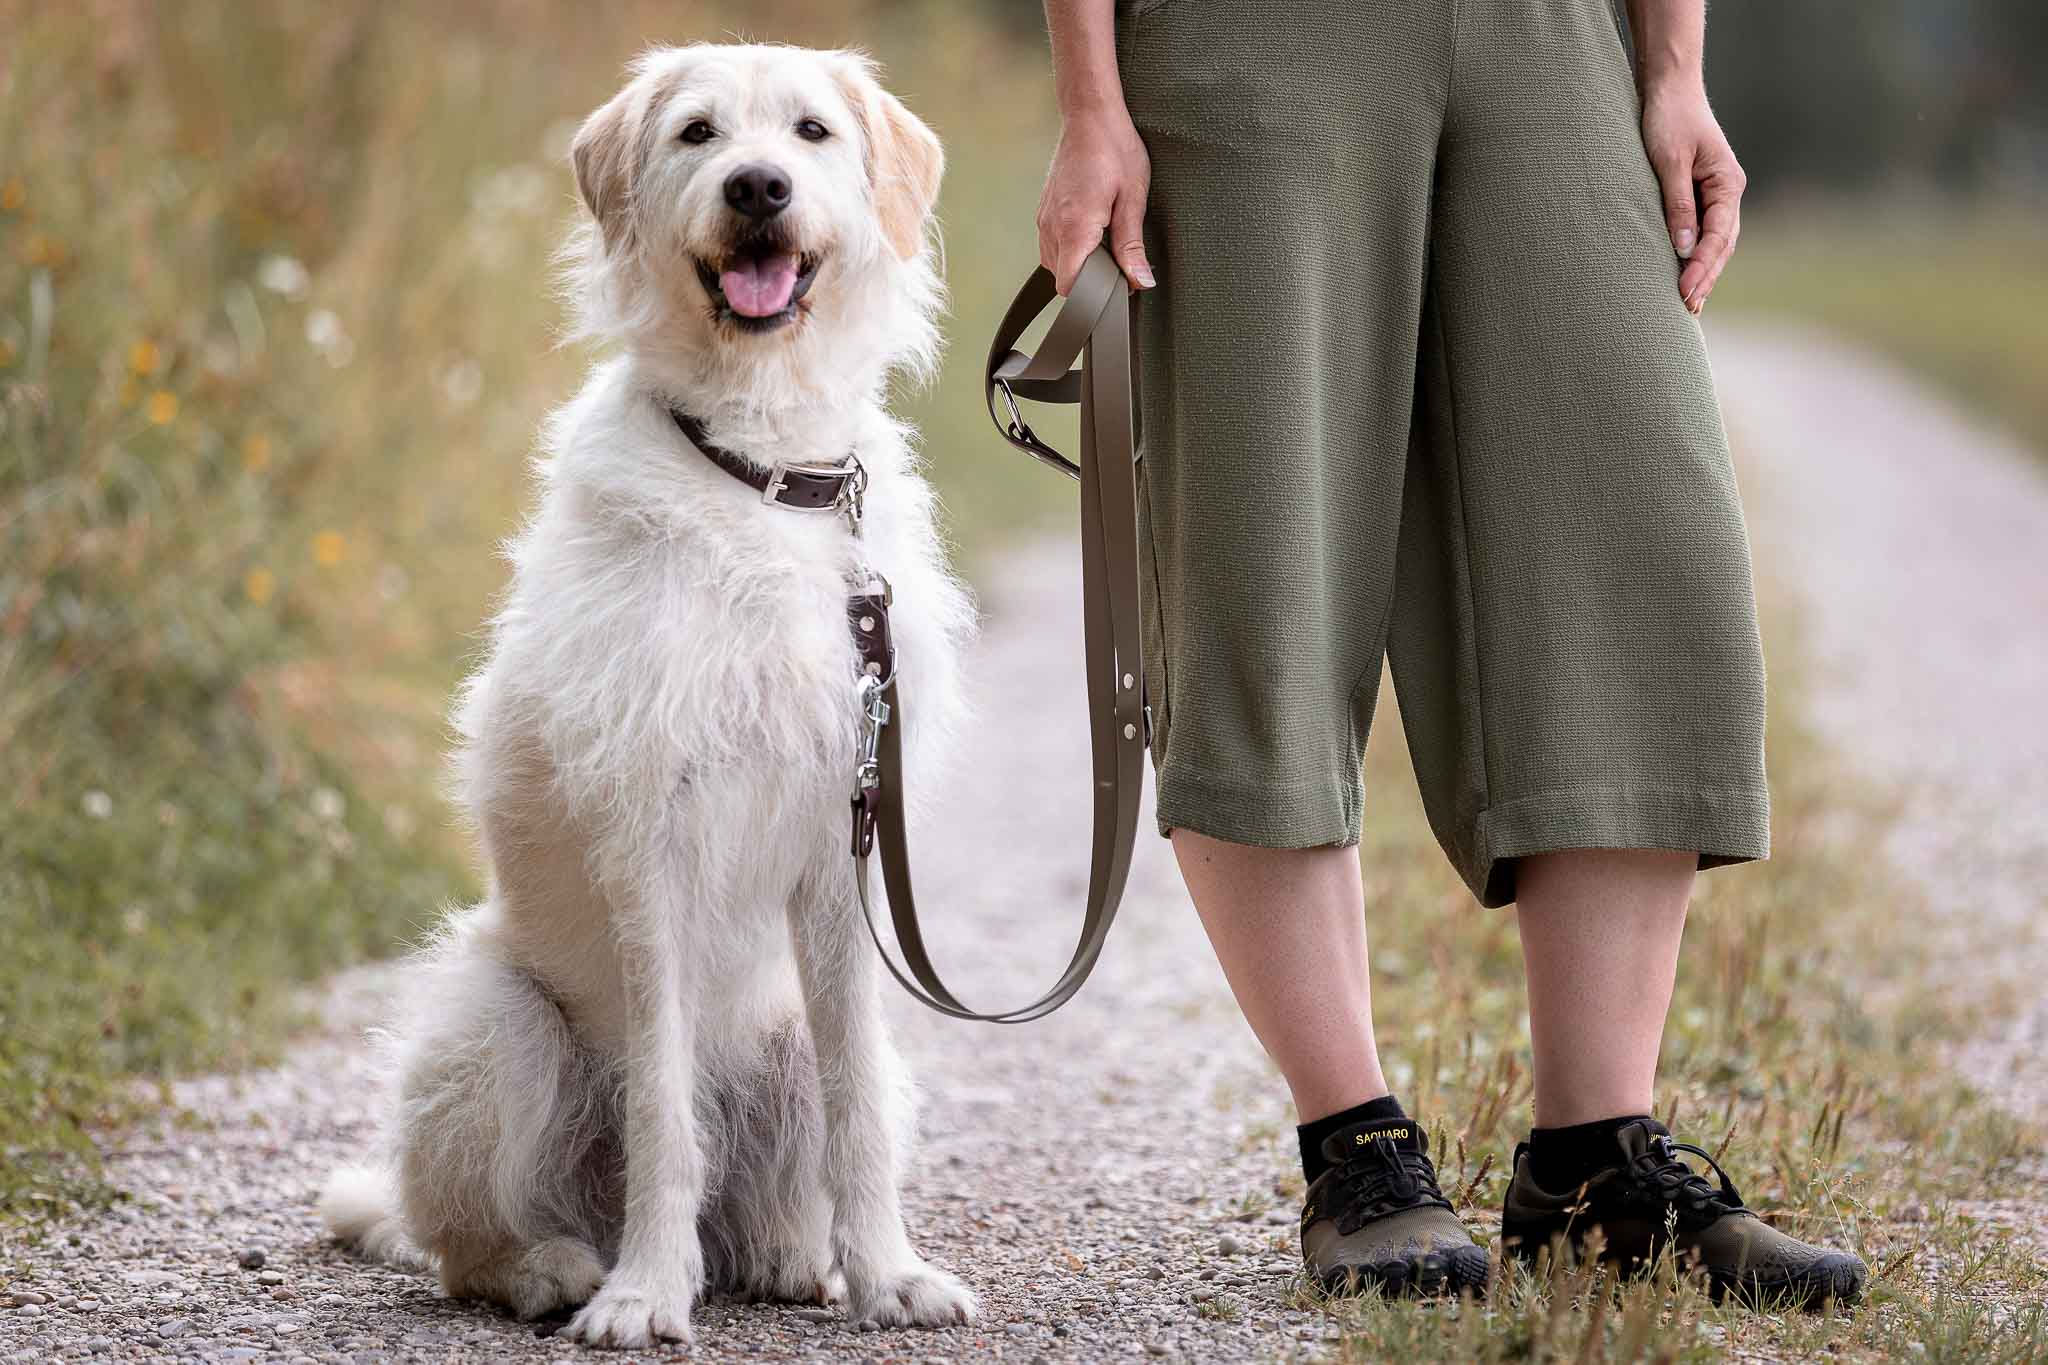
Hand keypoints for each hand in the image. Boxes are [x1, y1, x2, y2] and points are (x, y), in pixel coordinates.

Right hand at [1036, 104, 1154, 294]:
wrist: (1090, 115)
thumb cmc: (1115, 148)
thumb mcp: (1134, 198)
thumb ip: (1132, 246)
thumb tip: (1140, 281)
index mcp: (1075, 225)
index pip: (1069, 286)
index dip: (1090, 297)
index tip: (1114, 290)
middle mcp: (1052, 225)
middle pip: (1063, 279)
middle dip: (1090, 280)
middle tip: (1119, 262)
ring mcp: (1044, 219)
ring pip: (1056, 264)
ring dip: (1080, 264)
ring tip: (1106, 242)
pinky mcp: (1044, 212)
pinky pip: (1053, 246)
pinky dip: (1071, 249)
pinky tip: (1092, 231)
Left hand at [1640, 80, 1744, 312]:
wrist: (1670, 89)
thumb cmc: (1669, 119)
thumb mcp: (1669, 161)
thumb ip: (1677, 204)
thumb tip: (1685, 247)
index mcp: (1727, 183)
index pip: (1719, 236)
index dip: (1702, 267)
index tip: (1684, 291)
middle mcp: (1728, 192)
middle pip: (1722, 246)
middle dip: (1705, 278)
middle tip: (1687, 309)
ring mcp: (1717, 194)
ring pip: (1715, 243)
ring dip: (1703, 273)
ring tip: (1689, 305)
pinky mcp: (1701, 195)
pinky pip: (1703, 233)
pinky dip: (1696, 256)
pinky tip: (1685, 277)